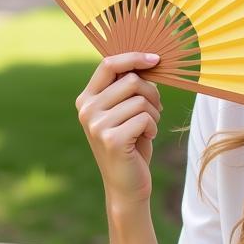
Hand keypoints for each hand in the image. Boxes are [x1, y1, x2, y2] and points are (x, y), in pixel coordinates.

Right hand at [76, 51, 162, 208]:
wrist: (126, 185)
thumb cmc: (131, 144)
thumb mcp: (126, 112)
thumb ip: (128, 88)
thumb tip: (149, 60)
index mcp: (87, 98)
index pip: (109, 64)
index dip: (134, 57)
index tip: (156, 59)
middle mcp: (87, 109)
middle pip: (132, 80)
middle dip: (152, 94)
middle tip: (154, 111)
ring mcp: (96, 125)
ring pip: (141, 100)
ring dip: (154, 114)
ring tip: (147, 128)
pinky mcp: (112, 139)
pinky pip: (145, 118)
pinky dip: (153, 127)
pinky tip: (146, 139)